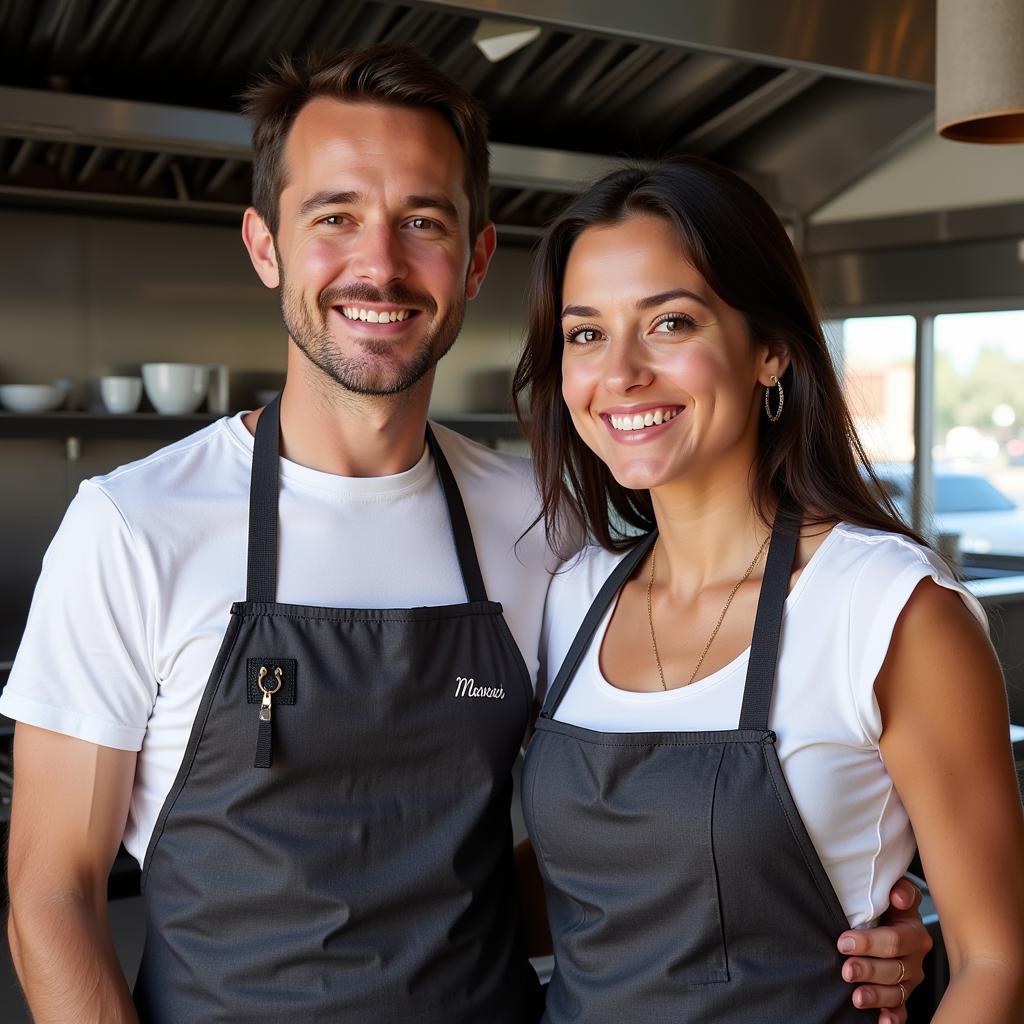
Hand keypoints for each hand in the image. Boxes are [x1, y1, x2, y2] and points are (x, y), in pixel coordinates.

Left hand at [837, 877, 931, 1022]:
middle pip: (894, 968)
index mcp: (913, 932)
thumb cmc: (887, 903)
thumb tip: (897, 896)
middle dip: (868, 970)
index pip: (895, 940)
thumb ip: (901, 890)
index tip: (844, 942)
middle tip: (846, 970)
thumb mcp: (896, 891)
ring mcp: (909, 979)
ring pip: (896, 992)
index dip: (870, 943)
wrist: (888, 915)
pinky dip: (892, 1018)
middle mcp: (915, 958)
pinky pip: (901, 1011)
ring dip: (876, 996)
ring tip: (856, 997)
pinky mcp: (902, 993)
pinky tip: (881, 1021)